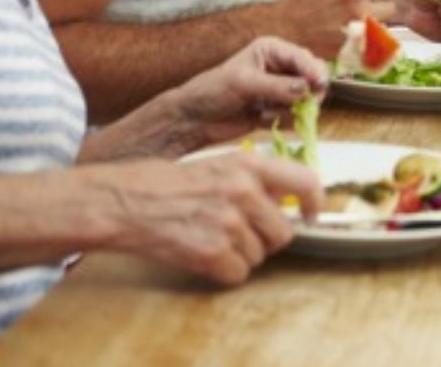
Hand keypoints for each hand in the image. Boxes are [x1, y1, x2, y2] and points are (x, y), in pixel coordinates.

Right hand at [99, 152, 320, 285]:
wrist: (126, 203)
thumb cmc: (171, 184)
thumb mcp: (219, 166)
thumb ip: (256, 181)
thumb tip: (291, 203)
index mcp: (249, 165)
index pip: (305, 181)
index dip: (314, 203)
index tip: (310, 216)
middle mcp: (244, 191)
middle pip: (283, 234)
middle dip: (266, 239)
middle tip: (238, 233)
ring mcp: (228, 222)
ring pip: (259, 257)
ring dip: (240, 255)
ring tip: (211, 237)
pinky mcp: (212, 252)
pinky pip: (237, 274)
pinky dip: (223, 272)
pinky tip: (202, 253)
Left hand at [168, 37, 328, 148]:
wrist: (194, 119)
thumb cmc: (213, 91)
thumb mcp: (244, 83)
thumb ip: (277, 86)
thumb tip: (307, 89)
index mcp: (272, 50)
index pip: (303, 58)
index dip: (313, 71)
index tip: (320, 85)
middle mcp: (280, 68)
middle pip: (312, 77)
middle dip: (307, 92)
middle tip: (305, 103)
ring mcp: (280, 90)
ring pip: (306, 99)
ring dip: (290, 108)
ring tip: (266, 111)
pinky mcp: (277, 110)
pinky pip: (294, 116)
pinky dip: (282, 120)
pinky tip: (260, 119)